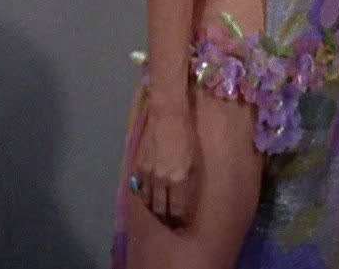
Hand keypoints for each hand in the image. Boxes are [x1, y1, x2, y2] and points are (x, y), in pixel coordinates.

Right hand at [133, 103, 198, 228]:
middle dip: (167, 217)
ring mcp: (149, 172)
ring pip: (149, 200)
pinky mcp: (139, 164)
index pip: (178, 207)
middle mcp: (163, 179)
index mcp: (180, 178)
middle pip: (162, 207)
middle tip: (172, 224)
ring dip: (154, 209)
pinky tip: (147, 200)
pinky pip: (140, 188)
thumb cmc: (191, 131)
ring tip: (160, 216)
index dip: (180, 217)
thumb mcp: (199, 155)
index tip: (184, 223)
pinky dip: (144, 197)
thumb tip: (195, 188)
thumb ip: (194, 175)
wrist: (169, 113)